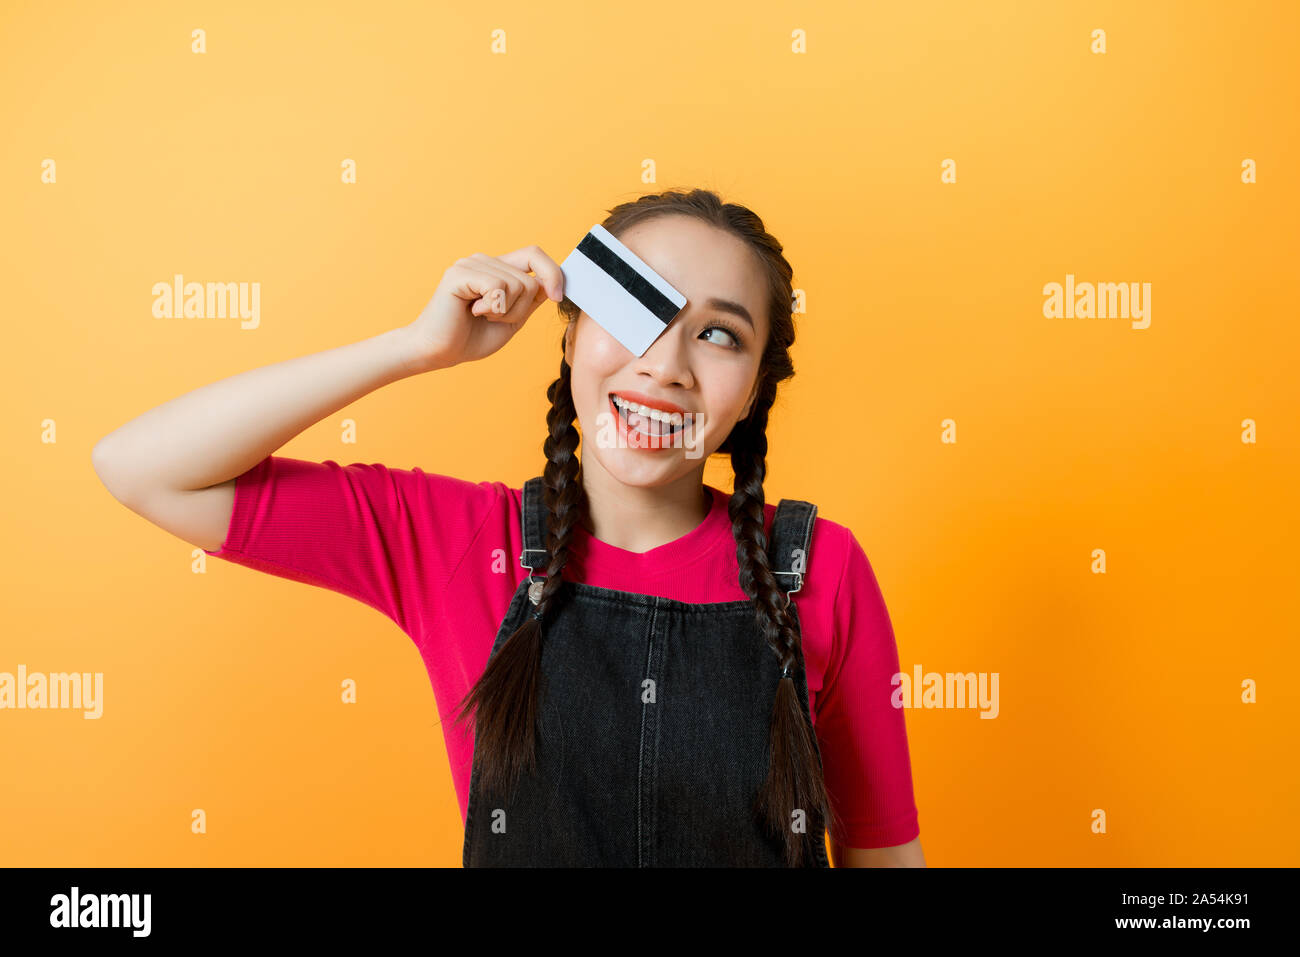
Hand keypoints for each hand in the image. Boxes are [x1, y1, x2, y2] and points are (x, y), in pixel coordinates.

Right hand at [404, 246, 564, 371]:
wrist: (437, 352)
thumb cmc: (470, 339)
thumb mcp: (512, 319)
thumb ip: (530, 300)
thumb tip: (551, 283)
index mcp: (497, 269)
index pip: (534, 254)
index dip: (553, 273)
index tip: (557, 297)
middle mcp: (484, 261)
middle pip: (530, 278)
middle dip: (521, 309)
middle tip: (495, 318)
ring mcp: (471, 264)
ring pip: (517, 284)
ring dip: (506, 312)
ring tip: (481, 316)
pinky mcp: (460, 273)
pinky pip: (498, 287)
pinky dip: (493, 308)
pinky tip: (472, 312)